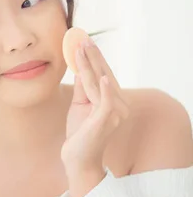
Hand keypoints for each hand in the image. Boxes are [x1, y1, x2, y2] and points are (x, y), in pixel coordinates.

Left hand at [62, 38, 128, 177]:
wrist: (77, 157)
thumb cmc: (79, 132)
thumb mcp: (79, 104)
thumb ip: (83, 88)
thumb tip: (82, 69)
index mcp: (113, 100)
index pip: (104, 75)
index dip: (95, 59)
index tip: (85, 42)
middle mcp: (119, 105)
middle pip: (104, 75)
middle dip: (93, 56)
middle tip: (84, 39)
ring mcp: (114, 112)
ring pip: (100, 83)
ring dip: (91, 64)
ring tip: (83, 49)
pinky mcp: (105, 119)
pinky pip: (106, 100)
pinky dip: (104, 87)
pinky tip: (101, 75)